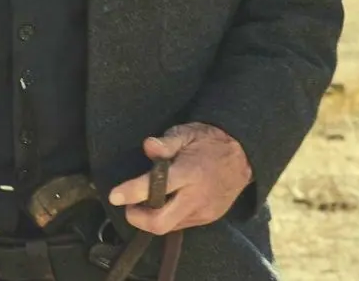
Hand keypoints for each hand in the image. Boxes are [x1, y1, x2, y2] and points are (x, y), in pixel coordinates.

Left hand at [105, 122, 252, 234]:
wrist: (244, 156)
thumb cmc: (210, 141)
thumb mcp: (188, 132)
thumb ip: (166, 142)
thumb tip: (148, 146)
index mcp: (189, 173)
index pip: (156, 188)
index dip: (131, 193)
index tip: (114, 196)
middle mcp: (196, 198)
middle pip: (160, 223)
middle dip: (138, 218)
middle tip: (129, 205)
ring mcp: (203, 212)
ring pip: (169, 227)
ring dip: (153, 217)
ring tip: (149, 199)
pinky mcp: (208, 219)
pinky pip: (181, 224)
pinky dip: (168, 216)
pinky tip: (168, 201)